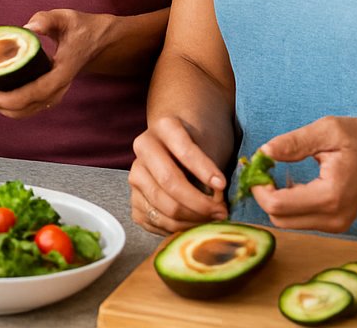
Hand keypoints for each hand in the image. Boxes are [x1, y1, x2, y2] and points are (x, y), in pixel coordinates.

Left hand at [0, 9, 106, 117]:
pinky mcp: (45, 95)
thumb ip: (48, 19)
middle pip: (23, 107)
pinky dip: (3, 103)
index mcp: (62, 73)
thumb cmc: (81, 29)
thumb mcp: (66, 17)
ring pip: (21, 111)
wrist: (97, 42)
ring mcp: (51, 95)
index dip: (12, 98)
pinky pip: (23, 106)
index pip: (36, 93)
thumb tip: (29, 26)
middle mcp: (57, 90)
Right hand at [128, 115, 228, 233]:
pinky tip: (193, 223)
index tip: (222, 185)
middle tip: (222, 212)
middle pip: (170, 182)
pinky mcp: (134, 200)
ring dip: (192, 220)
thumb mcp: (212, 146)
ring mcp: (135, 176)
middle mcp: (143, 149)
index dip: (203, 170)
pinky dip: (178, 228)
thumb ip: (212, 170)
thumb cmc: (203, 145)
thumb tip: (216, 203)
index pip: (183, 151)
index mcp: (164, 128)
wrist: (183, 148)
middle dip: (200, 203)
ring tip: (212, 220)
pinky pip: (156, 222)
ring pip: (163, 207)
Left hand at [250, 116, 356, 232]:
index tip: (258, 164)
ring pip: (286, 221)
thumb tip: (263, 153)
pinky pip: (298, 219)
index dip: (259, 187)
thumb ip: (293, 143)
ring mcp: (336, 225)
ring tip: (279, 171)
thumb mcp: (327, 130)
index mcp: (331, 196)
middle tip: (264, 168)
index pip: (278, 206)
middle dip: (264, 194)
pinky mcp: (335, 225)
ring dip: (275, 199)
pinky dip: (287, 203)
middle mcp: (334, 218)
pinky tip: (293, 181)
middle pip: (278, 219)